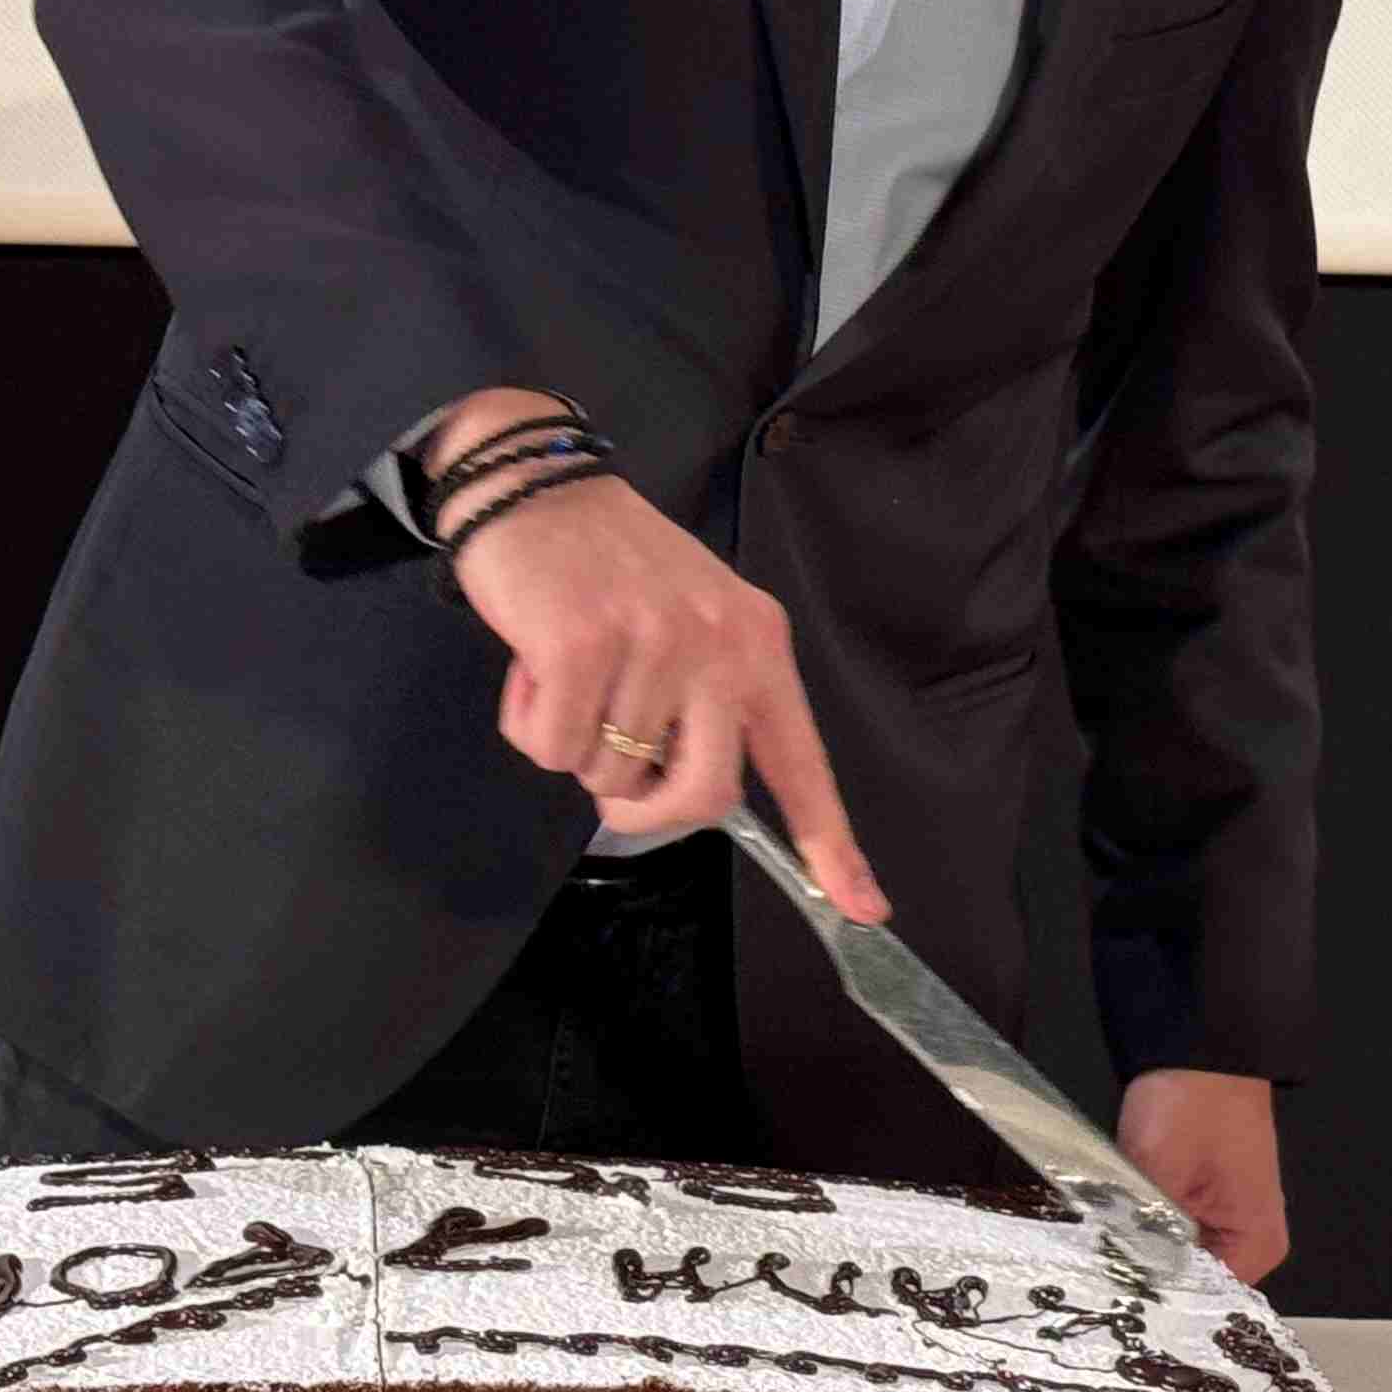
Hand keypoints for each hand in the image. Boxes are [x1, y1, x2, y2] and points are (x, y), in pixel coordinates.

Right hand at [426, 389, 888, 923]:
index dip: (829, 842)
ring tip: (564, 667)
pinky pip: (551, 748)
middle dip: (643, 809)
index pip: (800, 761)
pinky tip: (532, 662)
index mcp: (756, 642)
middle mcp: (717, 644)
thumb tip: (691, 797)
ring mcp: (651, 643)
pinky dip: (528, 722)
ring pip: (607, 774)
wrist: (534, 482)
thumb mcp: (690, 618)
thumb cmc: (608, 565)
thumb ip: (706, 700)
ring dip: (570, 739)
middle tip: (608, 767)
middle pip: (701, 797)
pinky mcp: (581, 645)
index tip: (863, 908)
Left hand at [1117, 1067, 1286, 1284]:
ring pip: (1172, 1250)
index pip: (1204, 1301)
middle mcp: (1248, 1238)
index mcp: (1256, 1244)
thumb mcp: (1158, 1174)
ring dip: (1139, 1244)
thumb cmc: (1194, 1101)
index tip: (1120, 1299)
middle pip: (1188, 1278)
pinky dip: (1142, 1220)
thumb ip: (1142, 1233)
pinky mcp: (1202, 1194)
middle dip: (1145, 1272)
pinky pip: (1168, 1224)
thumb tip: (1117, 1274)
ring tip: (1105, 1243)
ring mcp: (1225, 1215)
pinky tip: (1114, 1219)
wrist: (1198, 1044)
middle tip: (1104, 1270)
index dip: (1158, 1299)